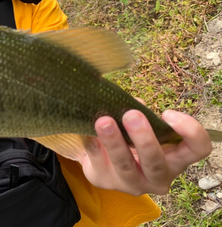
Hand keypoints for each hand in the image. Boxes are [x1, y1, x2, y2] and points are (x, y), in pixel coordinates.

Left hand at [79, 108, 212, 195]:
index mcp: (175, 159)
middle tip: (132, 114)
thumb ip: (140, 114)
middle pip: (156, 163)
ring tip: (104, 121)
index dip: (190, 132)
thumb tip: (133, 102)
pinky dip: (92, 145)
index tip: (168, 113)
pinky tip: (87, 132)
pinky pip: (97, 163)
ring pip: (125, 165)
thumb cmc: (130, 138)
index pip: (197, 150)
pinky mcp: (104, 182)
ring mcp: (131, 183)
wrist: (101, 158)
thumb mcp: (141, 127)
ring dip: (114, 142)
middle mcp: (157, 177)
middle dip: (144, 138)